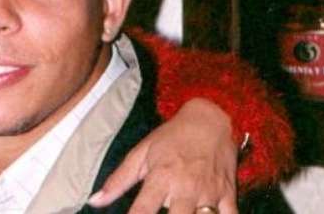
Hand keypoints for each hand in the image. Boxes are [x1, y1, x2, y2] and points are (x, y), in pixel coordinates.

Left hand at [87, 98, 238, 212]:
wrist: (213, 118)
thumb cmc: (173, 136)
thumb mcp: (142, 153)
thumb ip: (118, 180)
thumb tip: (94, 201)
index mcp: (161, 177)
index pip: (143, 210)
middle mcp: (185, 187)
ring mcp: (210, 192)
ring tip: (180, 212)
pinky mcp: (229, 194)